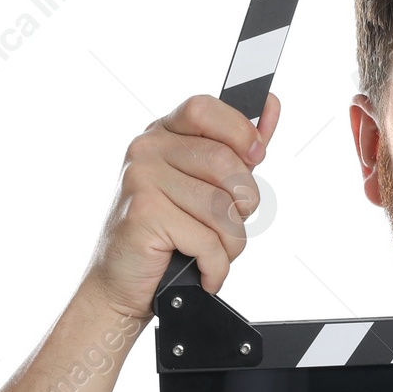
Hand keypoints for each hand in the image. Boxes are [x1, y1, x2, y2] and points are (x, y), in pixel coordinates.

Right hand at [82, 91, 281, 317]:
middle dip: (244, 204)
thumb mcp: (205, 185)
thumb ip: (236, 150)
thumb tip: (270, 107)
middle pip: (225, 163)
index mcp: (163, 134)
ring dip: (231, 243)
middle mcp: (147, 150)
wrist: (122, 283)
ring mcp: (141, 179)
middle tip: (228, 225)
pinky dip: (216, 266)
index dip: (239, 131)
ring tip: (213, 254)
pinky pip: (207, 240)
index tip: (256, 156)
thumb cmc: (168, 236)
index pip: (205, 109)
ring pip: (221, 207)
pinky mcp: (144, 214)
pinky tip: (203, 271)